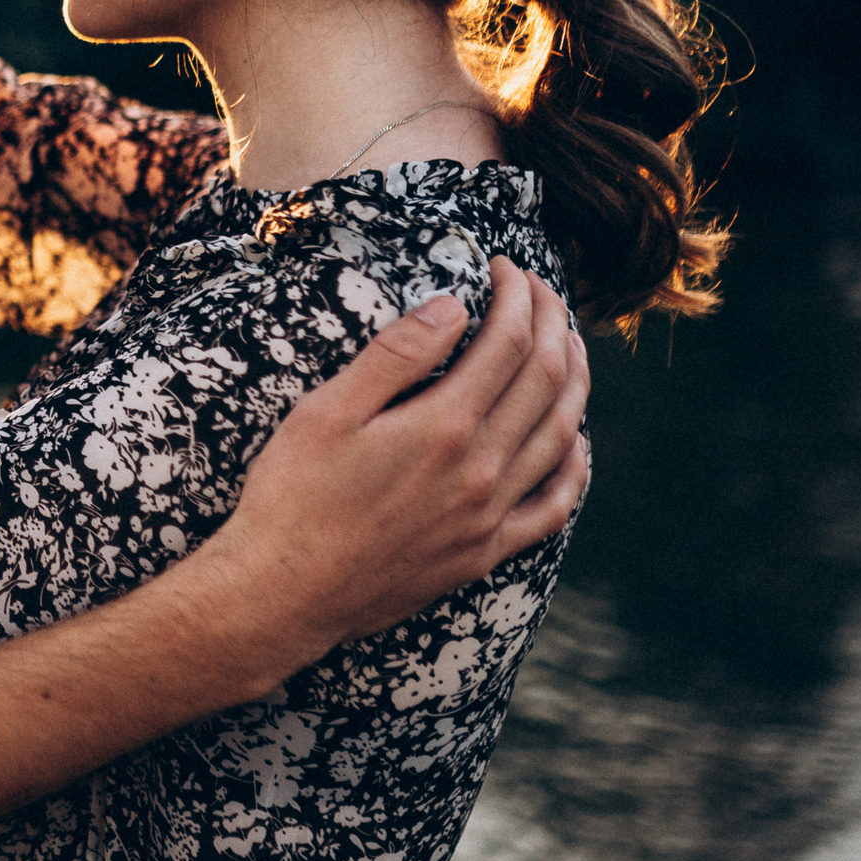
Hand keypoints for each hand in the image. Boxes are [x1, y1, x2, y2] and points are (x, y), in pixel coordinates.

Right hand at [208, 257, 590, 654]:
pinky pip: (553, 507)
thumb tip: (453, 308)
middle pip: (546, 381)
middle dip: (553, 324)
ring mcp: (488, 515)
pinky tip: (574, 443)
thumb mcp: (327, 410)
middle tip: (541, 291)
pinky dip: (574, 468)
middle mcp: (481, 470)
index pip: (509, 343)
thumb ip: (395, 356)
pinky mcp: (483, 552)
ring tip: (571, 346)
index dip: (518, 297)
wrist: (285, 591)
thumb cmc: (293, 495)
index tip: (508, 269)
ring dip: (575, 383)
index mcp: (443, 426)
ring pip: (561, 436)